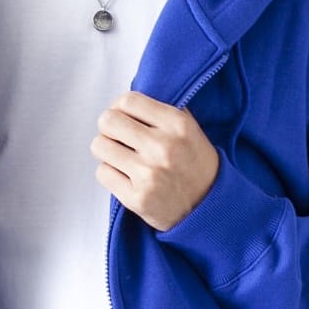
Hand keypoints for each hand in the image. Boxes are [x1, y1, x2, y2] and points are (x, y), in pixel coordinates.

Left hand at [91, 91, 218, 231]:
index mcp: (177, 124)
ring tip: (121, 157)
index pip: (128, 101)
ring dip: (107, 150)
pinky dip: (110, 173)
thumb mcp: (190, 130)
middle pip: (108, 121)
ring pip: (99, 146)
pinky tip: (125, 175)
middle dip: (109, 127)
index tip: (123, 116)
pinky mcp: (136, 198)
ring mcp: (148, 174)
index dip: (119, 107)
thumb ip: (160, 113)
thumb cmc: (196, 166)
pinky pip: (102, 173)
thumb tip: (125, 103)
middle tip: (117, 137)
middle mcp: (162, 147)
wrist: (209, 207)